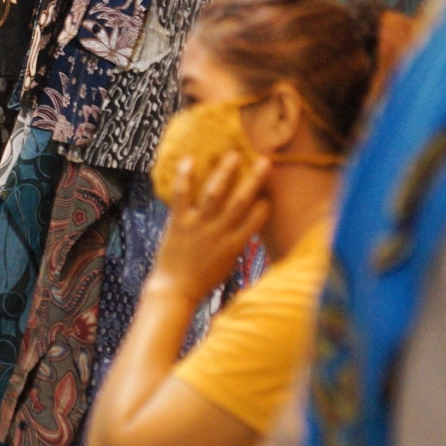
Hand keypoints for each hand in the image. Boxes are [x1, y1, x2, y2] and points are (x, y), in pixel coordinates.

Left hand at [152, 153, 270, 303]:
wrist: (175, 291)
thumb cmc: (203, 279)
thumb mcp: (228, 263)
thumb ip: (237, 242)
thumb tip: (244, 226)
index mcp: (235, 244)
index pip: (258, 219)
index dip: (266, 203)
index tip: (270, 189)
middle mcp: (220, 232)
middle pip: (242, 201)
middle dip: (255, 179)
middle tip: (265, 160)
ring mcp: (199, 226)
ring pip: (215, 194)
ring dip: (225, 173)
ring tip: (232, 154)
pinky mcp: (178, 223)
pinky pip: (183, 196)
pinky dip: (185, 177)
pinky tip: (189, 160)